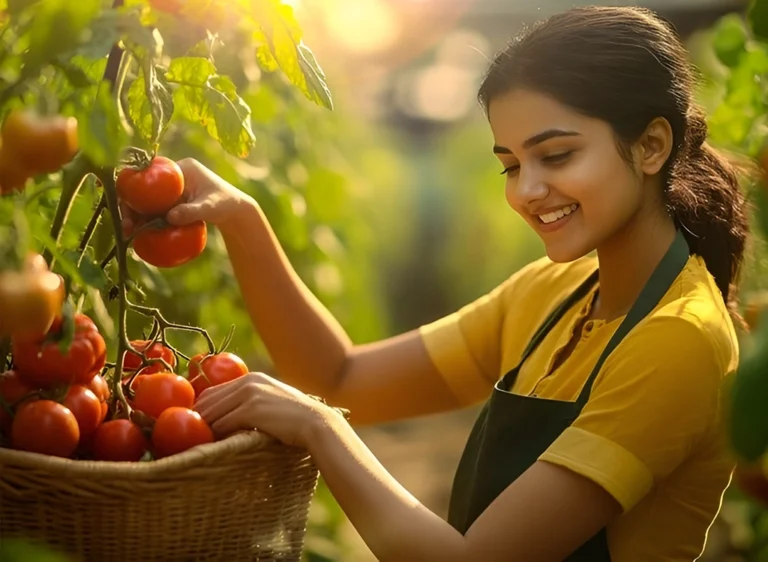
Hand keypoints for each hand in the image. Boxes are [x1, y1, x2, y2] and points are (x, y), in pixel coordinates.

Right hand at [120, 158, 254, 233]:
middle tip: (126, 226)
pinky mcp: (173, 201)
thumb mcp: (210, 208)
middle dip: (130, 206)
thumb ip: (191, 212)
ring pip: (147, 201)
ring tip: (128, 233)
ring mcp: (172, 188)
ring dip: (135, 215)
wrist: (236, 211)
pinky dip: (147, 220)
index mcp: (180, 168)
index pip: (150, 174)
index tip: (127, 205)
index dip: (134, 188)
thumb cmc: (226, 205)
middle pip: (144, 188)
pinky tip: (139, 235)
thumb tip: (170, 217)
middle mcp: (173, 175)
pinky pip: (155, 209)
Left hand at [193, 372, 336, 448]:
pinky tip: (213, 446)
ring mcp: (249, 394)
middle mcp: (248, 382)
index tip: (194, 426)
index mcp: (251, 378)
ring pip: (212, 412)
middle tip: (187, 438)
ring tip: (196, 445)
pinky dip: (215, 436)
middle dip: (197, 419)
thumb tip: (228, 421)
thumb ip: (252, 404)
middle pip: (207, 400)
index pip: (212, 391)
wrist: (316, 423)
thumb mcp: (272, 403)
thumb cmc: (295, 420)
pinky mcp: (251, 409)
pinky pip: (222, 423)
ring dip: (204, 429)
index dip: (201, 409)